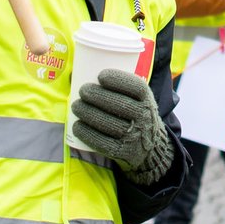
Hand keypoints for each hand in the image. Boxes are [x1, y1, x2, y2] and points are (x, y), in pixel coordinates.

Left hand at [72, 69, 174, 183]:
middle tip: (82, 90)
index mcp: (147, 100)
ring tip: (75, 105)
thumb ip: (121, 88)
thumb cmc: (135, 114)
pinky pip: (103, 143)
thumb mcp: (138, 100)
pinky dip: (88, 134)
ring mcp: (135, 136)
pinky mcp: (124, 152)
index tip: (101, 75)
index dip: (119, 80)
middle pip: (120, 105)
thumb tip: (84, 71)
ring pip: (109, 123)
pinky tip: (77, 125)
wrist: (149, 146)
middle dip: (98, 96)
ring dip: (89, 113)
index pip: (137, 88)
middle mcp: (144, 118)